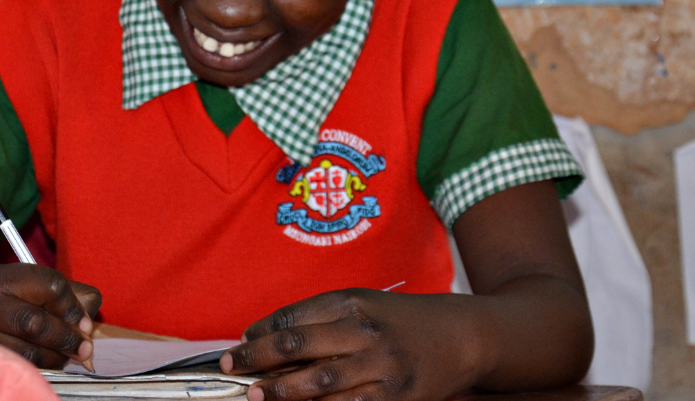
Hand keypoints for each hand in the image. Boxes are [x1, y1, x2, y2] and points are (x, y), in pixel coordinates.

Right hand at [0, 263, 102, 367]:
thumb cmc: (9, 303)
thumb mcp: (35, 288)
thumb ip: (70, 297)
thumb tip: (88, 325)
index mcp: (6, 277)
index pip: (51, 286)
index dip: (73, 308)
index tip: (84, 324)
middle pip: (35, 322)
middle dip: (66, 338)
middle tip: (84, 349)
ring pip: (25, 352)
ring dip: (55, 358)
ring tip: (67, 357)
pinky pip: (16, 367)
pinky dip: (39, 368)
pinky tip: (48, 363)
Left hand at [220, 289, 487, 400]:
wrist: (462, 337)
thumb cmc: (403, 321)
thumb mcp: (363, 304)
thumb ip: (319, 319)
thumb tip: (266, 340)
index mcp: (353, 303)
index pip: (292, 317)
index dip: (260, 333)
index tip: (240, 345)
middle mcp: (365, 332)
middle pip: (298, 347)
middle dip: (258, 360)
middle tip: (232, 369)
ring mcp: (381, 368)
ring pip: (318, 385)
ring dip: (280, 393)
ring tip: (256, 396)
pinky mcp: (394, 399)